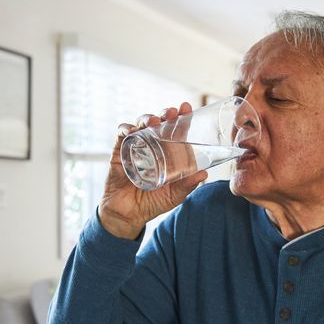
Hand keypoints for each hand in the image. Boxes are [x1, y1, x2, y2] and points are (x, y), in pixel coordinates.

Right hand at [98, 103, 207, 239]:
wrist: (128, 215)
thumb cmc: (152, 203)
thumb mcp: (174, 195)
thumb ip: (187, 185)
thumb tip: (204, 174)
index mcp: (167, 153)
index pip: (175, 130)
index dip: (181, 117)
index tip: (186, 108)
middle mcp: (151, 147)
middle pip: (158, 123)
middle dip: (165, 114)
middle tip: (172, 112)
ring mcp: (135, 148)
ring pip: (140, 125)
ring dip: (146, 118)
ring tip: (153, 121)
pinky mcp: (119, 153)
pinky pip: (121, 136)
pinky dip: (125, 129)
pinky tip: (131, 131)